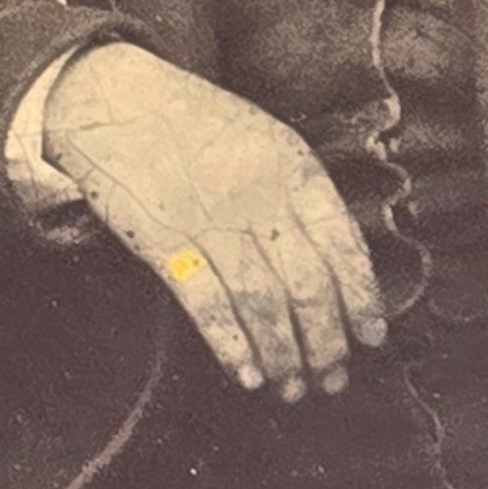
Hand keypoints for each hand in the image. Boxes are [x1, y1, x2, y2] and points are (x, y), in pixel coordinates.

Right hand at [40, 39, 386, 398]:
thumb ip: (300, 196)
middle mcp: (259, 198)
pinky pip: (207, 304)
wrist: (116, 101)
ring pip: (263, 304)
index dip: (362, 299)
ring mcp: (210, 221)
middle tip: (333, 378)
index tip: (372, 337)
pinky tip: (247, 375)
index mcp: (294, 169)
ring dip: (284, 356)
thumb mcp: (266, 141)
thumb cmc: (198, 125)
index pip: (344, 246)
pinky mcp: (163, 242)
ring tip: (294, 387)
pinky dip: (231, 346)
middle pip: (307, 287)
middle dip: (326, 344)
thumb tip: (337, 267)